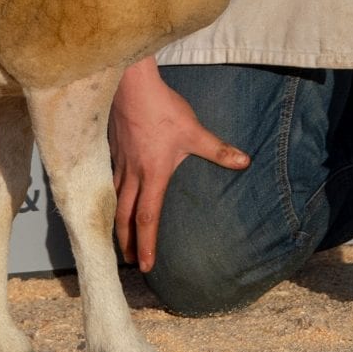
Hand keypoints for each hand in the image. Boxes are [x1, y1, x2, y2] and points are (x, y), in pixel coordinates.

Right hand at [109, 57, 248, 271]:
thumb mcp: (194, 131)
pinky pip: (108, 181)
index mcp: (152, 175)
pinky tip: (112, 197)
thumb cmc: (162, 109)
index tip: (146, 265)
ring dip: (116, 223)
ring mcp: (119, 163)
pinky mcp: (112, 150)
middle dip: (127, 241)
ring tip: (119, 237)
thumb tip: (244, 162)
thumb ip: (217, 150)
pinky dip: (110, 197)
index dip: (146, 243)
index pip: (147, 218)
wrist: (131, 86)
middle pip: (124, 216)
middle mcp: (132, 175)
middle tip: (129, 260)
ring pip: (113, 200)